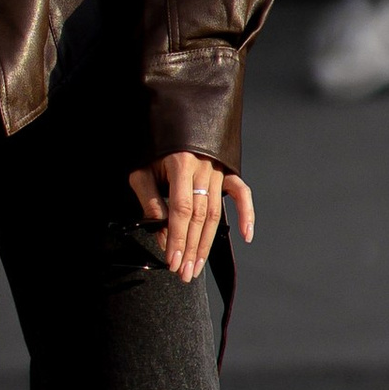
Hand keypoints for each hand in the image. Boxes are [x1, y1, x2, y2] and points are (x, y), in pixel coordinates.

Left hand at [129, 152, 256, 280]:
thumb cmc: (154, 145)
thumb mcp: (142, 171)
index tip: (172, 261)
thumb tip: (162, 235)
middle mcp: (203, 167)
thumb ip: (150, 202)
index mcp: (181, 163)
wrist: (172, 116)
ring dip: (207, 242)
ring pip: (216, 212)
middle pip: (200, 216)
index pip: (182, 210)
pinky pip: (241, 193)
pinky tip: (246, 236)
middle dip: (191, 248)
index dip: (177, 237)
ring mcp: (218, 169)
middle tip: (184, 273)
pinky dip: (246, 214)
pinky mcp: (227, 170)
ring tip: (197, 265)